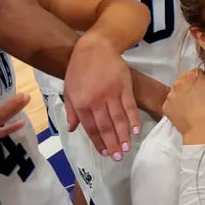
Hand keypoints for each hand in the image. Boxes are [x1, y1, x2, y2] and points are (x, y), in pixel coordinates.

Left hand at [63, 32, 139, 159]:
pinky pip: (130, 107)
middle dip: (112, 144)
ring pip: (118, 119)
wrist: (96, 47)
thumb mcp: (69, 89)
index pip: (90, 127)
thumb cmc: (79, 68)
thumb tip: (73, 129)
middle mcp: (96, 101)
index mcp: (80, 103)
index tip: (104, 153)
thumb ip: (71, 110)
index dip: (98, 142)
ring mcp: (112, 94)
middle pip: (106, 127)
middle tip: (118, 158)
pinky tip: (136, 130)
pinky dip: (133, 119)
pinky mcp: (124, 87)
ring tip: (127, 149)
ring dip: (123, 136)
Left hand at [164, 67, 204, 144]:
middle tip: (201, 98)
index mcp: (191, 76)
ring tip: (193, 106)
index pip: (196, 72)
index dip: (203, 80)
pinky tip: (186, 112)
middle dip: (192, 86)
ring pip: (178, 91)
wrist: (203, 132)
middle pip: (185, 80)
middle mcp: (178, 82)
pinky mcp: (166, 107)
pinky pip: (172, 102)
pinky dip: (178, 105)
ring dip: (184, 95)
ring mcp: (170, 95)